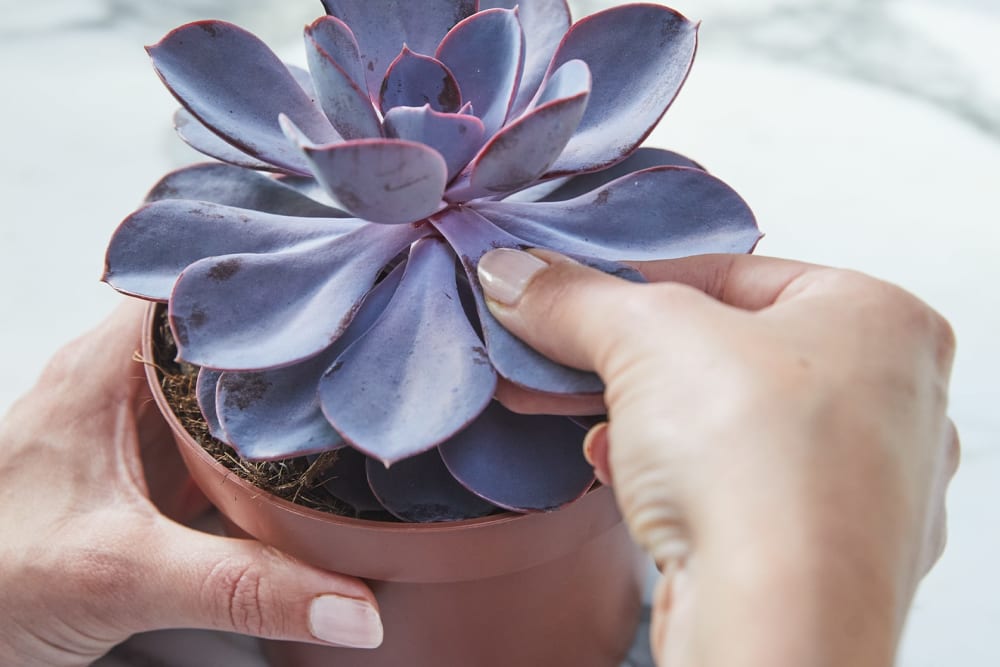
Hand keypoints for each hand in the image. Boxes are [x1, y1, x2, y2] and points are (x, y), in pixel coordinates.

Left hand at [0, 301, 381, 666]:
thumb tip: (352, 606)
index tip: (342, 278)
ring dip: (281, 386)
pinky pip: (220, 435)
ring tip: (358, 382)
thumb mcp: (121, 578)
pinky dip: (265, 439)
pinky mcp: (148, 473)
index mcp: (102, 370)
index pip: (193, 285)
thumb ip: (240, 587)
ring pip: (224, 383)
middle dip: (293, 331)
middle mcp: (120, 385)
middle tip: (371, 335)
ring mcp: (136, 429)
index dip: (265, 273)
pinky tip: (312, 454)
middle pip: (223, 331)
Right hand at [478, 249, 957, 666]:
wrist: (775, 621)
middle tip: (569, 355)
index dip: (640, 282)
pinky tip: (624, 474)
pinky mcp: (817, 547)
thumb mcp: (645, 337)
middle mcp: (889, 400)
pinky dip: (673, 476)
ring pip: (725, 424)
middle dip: (632, 360)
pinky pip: (732, 486)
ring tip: (589, 420)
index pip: (733, 272)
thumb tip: (519, 276)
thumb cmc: (759, 467)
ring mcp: (860, 482)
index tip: (577, 296)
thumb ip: (575, 297)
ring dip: (644, 421)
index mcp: (880, 319)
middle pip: (725, 352)